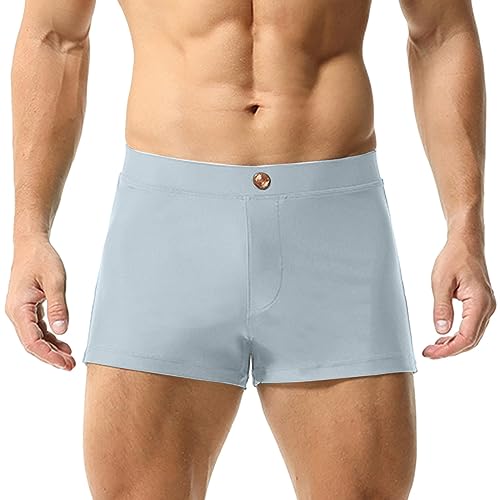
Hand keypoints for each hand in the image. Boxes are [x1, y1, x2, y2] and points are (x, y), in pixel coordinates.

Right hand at [5, 236, 75, 369]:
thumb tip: (62, 330)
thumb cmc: (41, 259)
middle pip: (32, 344)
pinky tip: (63, 344)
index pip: (31, 341)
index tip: (64, 363)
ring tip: (69, 359)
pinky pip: (38, 329)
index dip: (48, 355)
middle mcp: (17, 313)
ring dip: (51, 349)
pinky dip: (50, 338)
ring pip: (35, 338)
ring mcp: (22, 312)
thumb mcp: (55, 281)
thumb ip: (58, 306)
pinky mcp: (29, 309)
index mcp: (19, 308)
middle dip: (50, 357)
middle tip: (70, 366)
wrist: (31, 245)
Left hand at [424, 237, 495, 358]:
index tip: (430, 353)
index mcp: (479, 303)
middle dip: (449, 350)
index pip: (466, 337)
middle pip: (471, 340)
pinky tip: (443, 337)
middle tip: (428, 353)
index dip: (448, 349)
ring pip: (472, 336)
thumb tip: (441, 331)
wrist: (466, 243)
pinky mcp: (481, 305)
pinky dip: (458, 335)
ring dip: (454, 344)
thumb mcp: (441, 282)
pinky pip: (472, 326)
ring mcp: (486, 307)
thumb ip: (441, 308)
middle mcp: (487, 308)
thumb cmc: (454, 258)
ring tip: (433, 348)